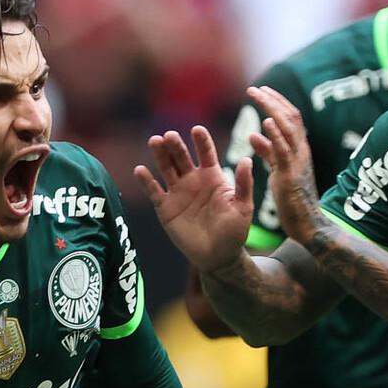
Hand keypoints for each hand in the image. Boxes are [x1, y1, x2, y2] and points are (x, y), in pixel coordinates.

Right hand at [135, 127, 253, 272]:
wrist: (218, 257)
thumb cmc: (234, 232)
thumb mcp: (243, 208)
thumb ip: (244, 185)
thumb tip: (247, 160)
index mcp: (213, 176)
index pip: (206, 153)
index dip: (201, 141)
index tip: (197, 130)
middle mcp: (193, 180)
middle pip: (182, 157)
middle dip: (176, 145)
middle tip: (170, 135)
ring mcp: (177, 192)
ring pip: (166, 168)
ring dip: (160, 155)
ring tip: (155, 142)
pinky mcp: (165, 207)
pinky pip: (153, 191)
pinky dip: (146, 181)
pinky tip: (140, 170)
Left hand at [246, 86, 322, 244]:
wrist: (307, 224)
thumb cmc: (292, 199)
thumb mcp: (278, 170)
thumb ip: (268, 152)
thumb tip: (254, 135)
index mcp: (299, 149)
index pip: (291, 118)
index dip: (277, 102)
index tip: (262, 90)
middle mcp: (301, 151)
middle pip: (291, 117)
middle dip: (272, 100)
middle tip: (254, 89)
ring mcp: (298, 162)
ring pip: (288, 128)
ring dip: (272, 110)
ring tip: (257, 96)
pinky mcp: (291, 175)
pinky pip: (284, 151)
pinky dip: (276, 135)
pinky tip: (265, 122)